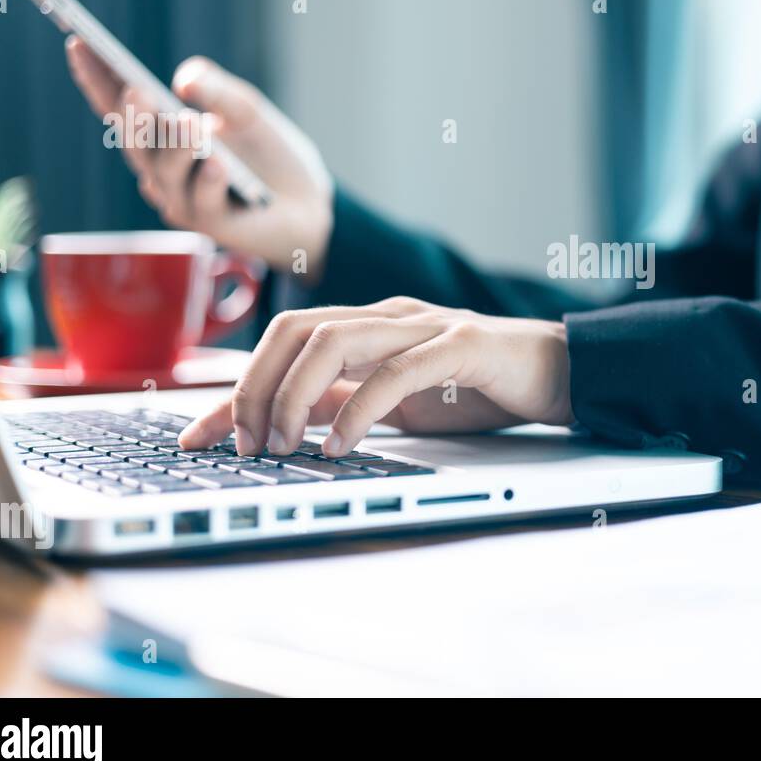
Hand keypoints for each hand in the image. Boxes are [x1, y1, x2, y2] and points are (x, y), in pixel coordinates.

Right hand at [65, 38, 333, 277]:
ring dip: (176, 148)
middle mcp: (161, 168)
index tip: (78, 42)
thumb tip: (185, 81)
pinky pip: (204, 202)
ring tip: (189, 124)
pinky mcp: (212, 224)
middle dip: (135, 118)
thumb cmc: (265, 154)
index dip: (97, 77)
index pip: (120, 104)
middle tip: (135, 91)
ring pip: (166, 174)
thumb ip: (219, 93)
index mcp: (161, 134)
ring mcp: (182, 198)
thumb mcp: (247, 112)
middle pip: (137, 142)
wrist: (307, 202)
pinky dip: (210, 181)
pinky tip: (219, 164)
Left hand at [179, 297, 574, 456]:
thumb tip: (286, 421)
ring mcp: (424, 324)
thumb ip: (348, 397)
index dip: (233, 387)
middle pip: (294, 329)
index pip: (282, 339)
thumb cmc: (482, 387)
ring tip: (283, 446)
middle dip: (254, 388)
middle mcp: (389, 314)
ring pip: (333, 339)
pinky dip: (359, 408)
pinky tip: (341, 444)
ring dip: (294, 396)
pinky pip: (396, 371)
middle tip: (245, 445)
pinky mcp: (462, 344)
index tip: (199, 438)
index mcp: (370, 322)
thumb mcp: (400, 400)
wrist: (561, 373)